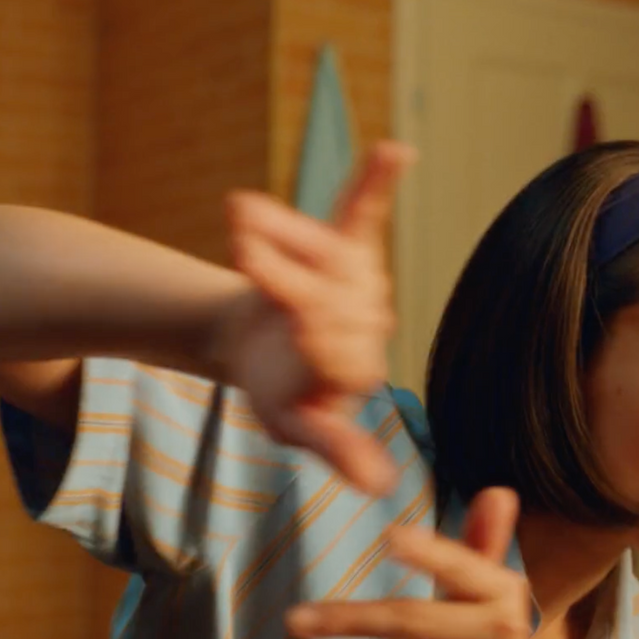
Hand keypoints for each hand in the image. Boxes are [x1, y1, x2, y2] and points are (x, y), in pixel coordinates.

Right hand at [217, 141, 413, 495]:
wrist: (252, 347)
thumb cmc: (279, 390)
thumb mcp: (295, 424)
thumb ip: (335, 447)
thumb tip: (381, 489)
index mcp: (358, 364)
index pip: (339, 346)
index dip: (314, 333)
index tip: (294, 323)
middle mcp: (366, 318)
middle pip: (320, 293)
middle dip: (277, 273)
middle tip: (244, 252)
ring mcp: (354, 278)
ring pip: (316, 248)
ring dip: (279, 231)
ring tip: (241, 218)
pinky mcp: (340, 243)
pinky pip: (359, 210)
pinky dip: (376, 180)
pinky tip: (396, 150)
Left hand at [287, 488, 552, 638]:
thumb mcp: (481, 601)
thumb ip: (479, 549)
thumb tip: (497, 491)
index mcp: (505, 592)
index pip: (461, 567)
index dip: (427, 553)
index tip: (388, 538)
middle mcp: (507, 633)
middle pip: (412, 620)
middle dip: (347, 619)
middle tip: (293, 620)